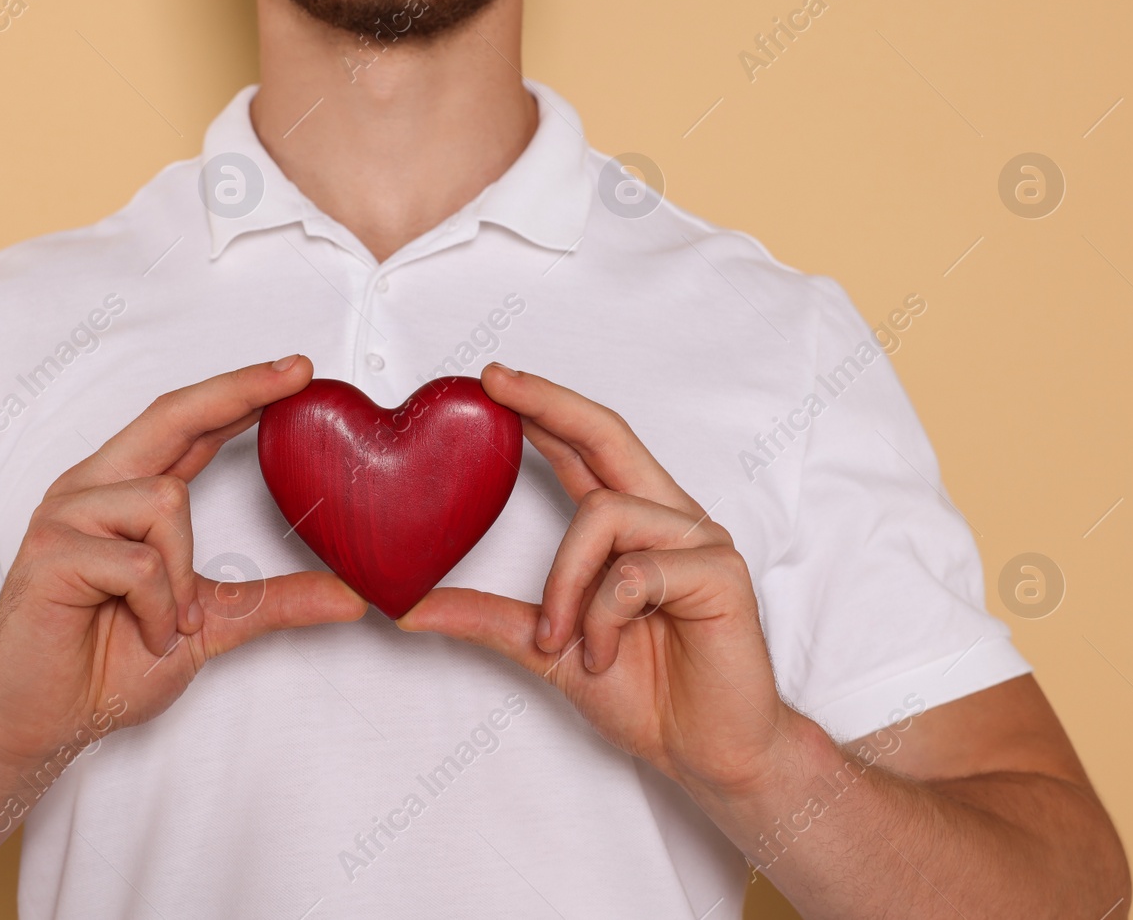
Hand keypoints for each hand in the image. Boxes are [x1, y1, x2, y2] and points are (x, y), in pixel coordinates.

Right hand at [0, 355, 366, 765]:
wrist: (45, 720)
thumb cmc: (109, 664)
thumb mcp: (213, 626)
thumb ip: (275, 602)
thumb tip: (352, 595)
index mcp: (125, 491)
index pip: (189, 425)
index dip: (241, 392)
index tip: (298, 369)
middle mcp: (94, 488)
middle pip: (172, 414)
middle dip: (238, 391)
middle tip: (298, 371)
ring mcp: (67, 514)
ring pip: (166, 500)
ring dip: (181, 578)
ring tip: (165, 622)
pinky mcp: (51, 550)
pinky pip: (138, 562)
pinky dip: (156, 608)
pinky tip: (140, 631)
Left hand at [399, 363, 803, 800]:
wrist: (709, 752)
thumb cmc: (646, 694)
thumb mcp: (548, 649)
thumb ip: (489, 620)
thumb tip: (411, 606)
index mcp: (633, 525)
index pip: (584, 449)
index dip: (542, 409)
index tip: (490, 380)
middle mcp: (667, 519)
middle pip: (608, 433)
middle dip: (549, 402)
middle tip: (496, 382)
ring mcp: (699, 541)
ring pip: (605, 513)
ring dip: (566, 582)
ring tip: (562, 638)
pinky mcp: (721, 572)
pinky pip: (635, 572)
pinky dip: (603, 617)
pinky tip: (604, 653)